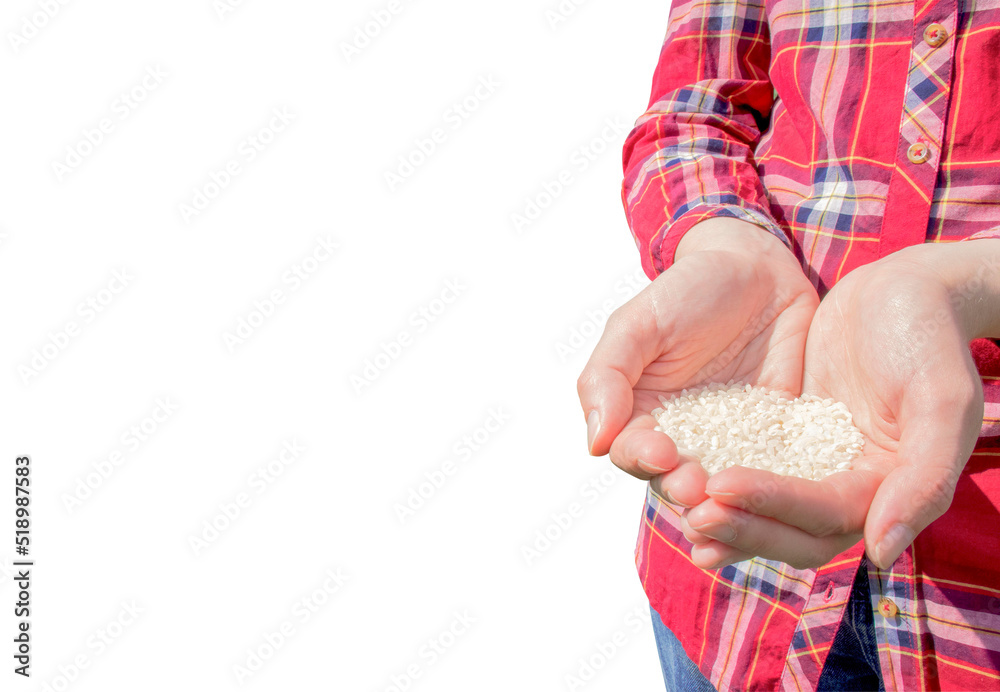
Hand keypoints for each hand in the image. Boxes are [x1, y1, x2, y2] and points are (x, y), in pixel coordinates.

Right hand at [577, 217, 818, 505]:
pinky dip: (774, 488)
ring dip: (724, 501)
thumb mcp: (638, 323)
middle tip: (697, 486)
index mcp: (639, 414)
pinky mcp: (776, 439)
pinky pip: (775, 471)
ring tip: (730, 498)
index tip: (659, 452)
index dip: (640, 458)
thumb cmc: (688, 289)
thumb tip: (595, 441)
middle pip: (674, 480)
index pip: (631, 452)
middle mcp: (682, 437)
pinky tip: (779, 494)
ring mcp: (731, 442)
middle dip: (683, 488)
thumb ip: (608, 376)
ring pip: (722, 488)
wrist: (759, 268)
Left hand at [684, 242, 990, 569]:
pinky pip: (755, 470)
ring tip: (682, 509)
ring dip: (729, 517)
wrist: (906, 290)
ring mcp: (819, 464)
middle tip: (694, 513)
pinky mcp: (791, 439)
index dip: (774, 505)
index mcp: (891, 487)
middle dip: (744, 526)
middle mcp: (855, 488)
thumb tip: (881, 554)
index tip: (721, 485)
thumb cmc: (930, 336)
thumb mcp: (942, 399)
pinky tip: (685, 479)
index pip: (827, 515)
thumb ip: (924, 479)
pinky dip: (725, 483)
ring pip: (769, 510)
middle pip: (794, 530)